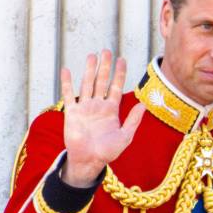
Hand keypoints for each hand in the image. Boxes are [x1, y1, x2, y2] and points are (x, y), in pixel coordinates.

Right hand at [61, 50, 143, 186]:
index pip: (116, 87)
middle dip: (104, 67)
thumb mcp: (125, 136)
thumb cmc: (108, 152)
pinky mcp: (72, 113)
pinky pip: (69, 95)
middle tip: (106, 51)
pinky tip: (67, 71)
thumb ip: (133, 120)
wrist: (89, 161)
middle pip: (101, 81)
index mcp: (111, 110)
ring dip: (89, 70)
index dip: (119, 73)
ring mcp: (84, 108)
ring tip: (92, 56)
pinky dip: (67, 83)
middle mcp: (98, 106)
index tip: (122, 60)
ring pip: (87, 84)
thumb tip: (144, 104)